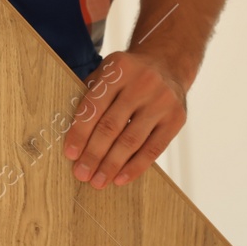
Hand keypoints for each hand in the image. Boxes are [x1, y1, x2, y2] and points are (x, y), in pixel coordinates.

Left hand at [63, 51, 186, 188]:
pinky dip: (135, 166)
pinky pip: (154, 148)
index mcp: (118, 69)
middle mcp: (142, 84)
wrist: (167, 64)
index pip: (94, 106)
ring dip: (112, 165)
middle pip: (111, 126)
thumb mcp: (107, 72)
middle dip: (94, 154)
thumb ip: (90, 95)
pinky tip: (120, 179)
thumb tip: (70, 134)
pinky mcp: (177, 118)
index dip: (80, 132)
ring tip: (98, 181)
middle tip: (81, 174)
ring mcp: (162, 101)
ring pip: (132, 140)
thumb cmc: (126, 74)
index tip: (69, 154)